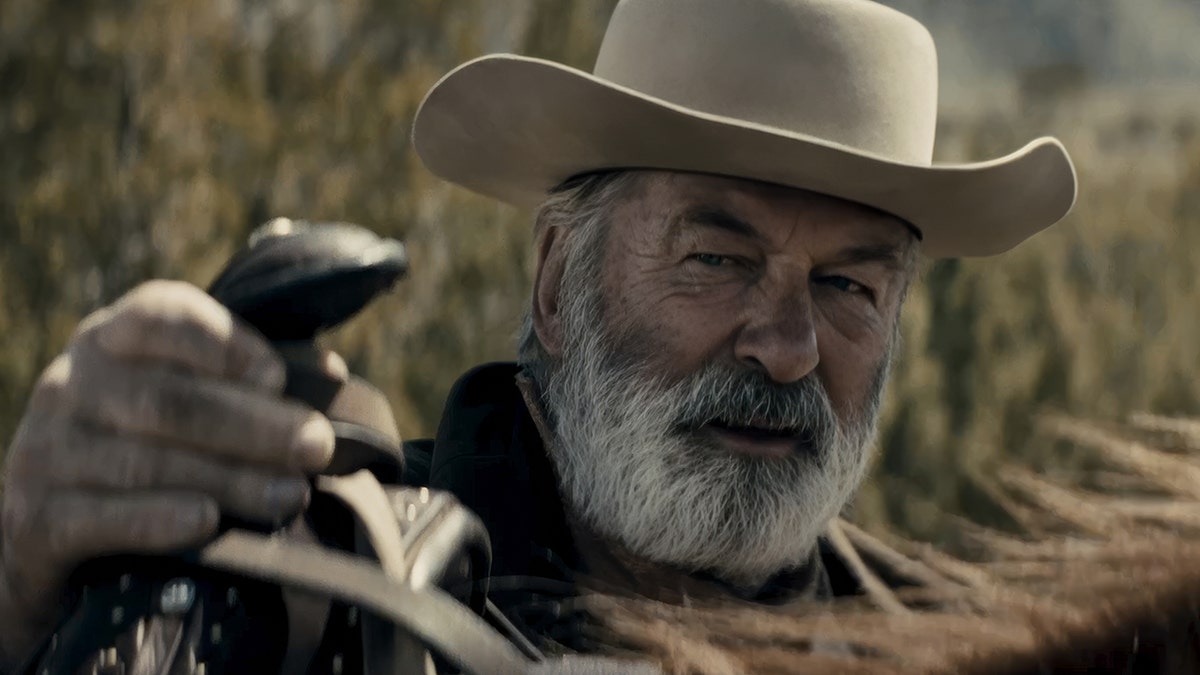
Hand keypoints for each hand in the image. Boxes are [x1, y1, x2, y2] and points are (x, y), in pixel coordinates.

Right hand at [0, 280, 338, 667]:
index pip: (162, 316)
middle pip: (169, 398)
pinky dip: (157, 519)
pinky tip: (206, 523)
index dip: (224, 343)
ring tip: (290, 496)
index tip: (278, 377)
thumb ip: (254, 382)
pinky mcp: (33, 517)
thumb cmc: (149, 451)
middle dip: (254, 424)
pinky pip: (99, 516)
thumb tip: (329, 375)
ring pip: (145, 461)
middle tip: (315, 447)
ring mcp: (45, 449)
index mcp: (113, 339)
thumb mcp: (190, 402)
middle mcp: (71, 384)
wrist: (56, 539)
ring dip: (229, 479)